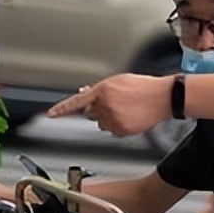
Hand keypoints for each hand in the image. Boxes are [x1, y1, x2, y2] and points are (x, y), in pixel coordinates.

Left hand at [47, 74, 172, 136]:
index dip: (62, 109)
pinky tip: (130, 117)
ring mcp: (112, 119)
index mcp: (102, 90)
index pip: (77, 101)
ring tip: (126, 110)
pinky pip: (112, 131)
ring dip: (108, 118)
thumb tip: (83, 93)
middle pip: (90, 113)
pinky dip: (118, 126)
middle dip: (97, 109)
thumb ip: (99, 89)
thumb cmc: (144, 87)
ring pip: (101, 124)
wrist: (162, 97)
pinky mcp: (121, 129)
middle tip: (115, 104)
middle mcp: (105, 105)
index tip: (51, 115)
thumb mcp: (118, 81)